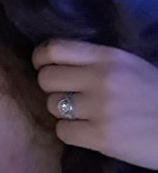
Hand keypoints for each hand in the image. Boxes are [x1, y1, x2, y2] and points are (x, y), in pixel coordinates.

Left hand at [32, 39, 157, 168]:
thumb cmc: (153, 92)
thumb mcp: (125, 63)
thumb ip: (92, 59)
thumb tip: (55, 60)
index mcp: (106, 56)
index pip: (54, 49)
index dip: (40, 58)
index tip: (41, 64)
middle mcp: (100, 78)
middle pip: (46, 78)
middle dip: (49, 86)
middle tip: (62, 92)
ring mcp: (100, 108)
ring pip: (51, 105)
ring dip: (60, 110)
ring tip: (77, 113)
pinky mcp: (102, 137)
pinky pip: (63, 131)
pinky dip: (69, 132)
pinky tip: (83, 131)